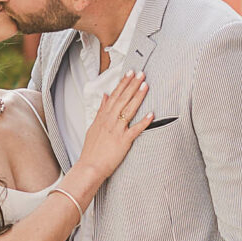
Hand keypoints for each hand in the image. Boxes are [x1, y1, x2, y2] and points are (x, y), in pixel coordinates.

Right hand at [75, 72, 152, 186]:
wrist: (90, 167)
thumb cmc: (92, 150)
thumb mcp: (93, 126)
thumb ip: (101, 110)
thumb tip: (105, 96)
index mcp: (103, 117)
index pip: (114, 95)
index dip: (123, 83)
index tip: (130, 73)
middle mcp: (110, 121)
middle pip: (122, 99)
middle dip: (132, 85)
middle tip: (141, 74)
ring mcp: (117, 130)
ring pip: (129, 109)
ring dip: (138, 97)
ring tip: (145, 86)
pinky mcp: (123, 141)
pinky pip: (135, 129)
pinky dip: (143, 121)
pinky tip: (151, 114)